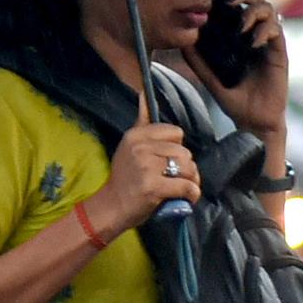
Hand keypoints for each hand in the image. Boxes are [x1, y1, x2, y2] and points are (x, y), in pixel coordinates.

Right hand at [93, 122, 195, 238]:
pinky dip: (192, 194)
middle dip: (186, 167)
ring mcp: (147, 167)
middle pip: (184, 151)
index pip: (175, 133)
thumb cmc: (125, 179)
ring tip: (181, 188)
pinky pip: (187, 186)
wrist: (111, 208)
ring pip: (188, 167)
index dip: (176, 148)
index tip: (167, 161)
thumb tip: (145, 94)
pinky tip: (186, 198)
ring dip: (191, 180)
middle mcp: (141, 148)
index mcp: (136, 135)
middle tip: (176, 178)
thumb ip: (142, 122)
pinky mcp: (154, 186)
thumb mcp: (129, 146)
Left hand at [201, 0, 289, 135]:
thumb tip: (182, 40)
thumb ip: (197, 60)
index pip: (239, 6)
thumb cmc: (234, 101)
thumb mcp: (210, 78)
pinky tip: (252, 43)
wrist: (253, 122)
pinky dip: (264, 31)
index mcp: (240, 37)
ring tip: (241, 26)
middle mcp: (256, 36)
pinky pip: (277, 30)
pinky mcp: (280, 53)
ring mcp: (269, 43)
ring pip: (270, 9)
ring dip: (254, 12)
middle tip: (230, 3)